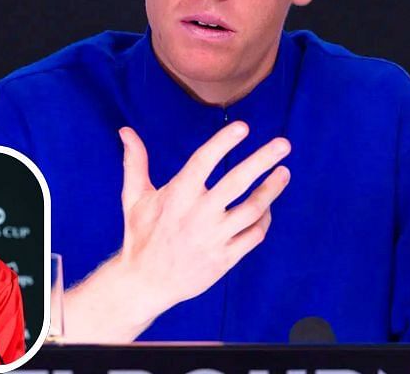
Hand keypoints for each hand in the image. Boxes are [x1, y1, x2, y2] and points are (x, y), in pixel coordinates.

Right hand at [64, 122, 290, 341]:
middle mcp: (198, 215)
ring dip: (272, 189)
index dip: (224, 143)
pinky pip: (254, 235)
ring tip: (284, 172)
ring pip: (253, 209)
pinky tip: (268, 207)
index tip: (244, 127)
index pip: (204, 161)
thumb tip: (126, 132)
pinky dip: (264, 219)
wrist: (146, 282)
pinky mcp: (226, 258)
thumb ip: (135, 162)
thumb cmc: (140, 235)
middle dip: (262, 160)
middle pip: (238, 182)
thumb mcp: (134, 197)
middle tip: (283, 144)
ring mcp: (215, 237)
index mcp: (177, 196)